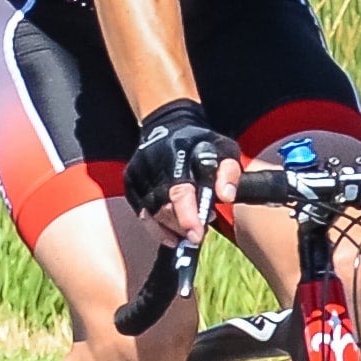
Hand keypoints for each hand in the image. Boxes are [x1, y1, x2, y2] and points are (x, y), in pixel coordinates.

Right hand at [122, 101, 231, 245]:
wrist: (167, 125)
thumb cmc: (200, 142)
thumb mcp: (224, 149)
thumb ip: (229, 172)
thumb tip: (226, 196)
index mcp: (177, 155)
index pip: (180, 192)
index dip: (187, 217)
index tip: (196, 236)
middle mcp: (152, 165)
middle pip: (164, 209)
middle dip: (183, 226)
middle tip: (200, 230)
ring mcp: (138, 174)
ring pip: (152, 215)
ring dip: (171, 228)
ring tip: (189, 226)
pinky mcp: (130, 182)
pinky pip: (142, 213)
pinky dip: (157, 227)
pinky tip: (172, 230)